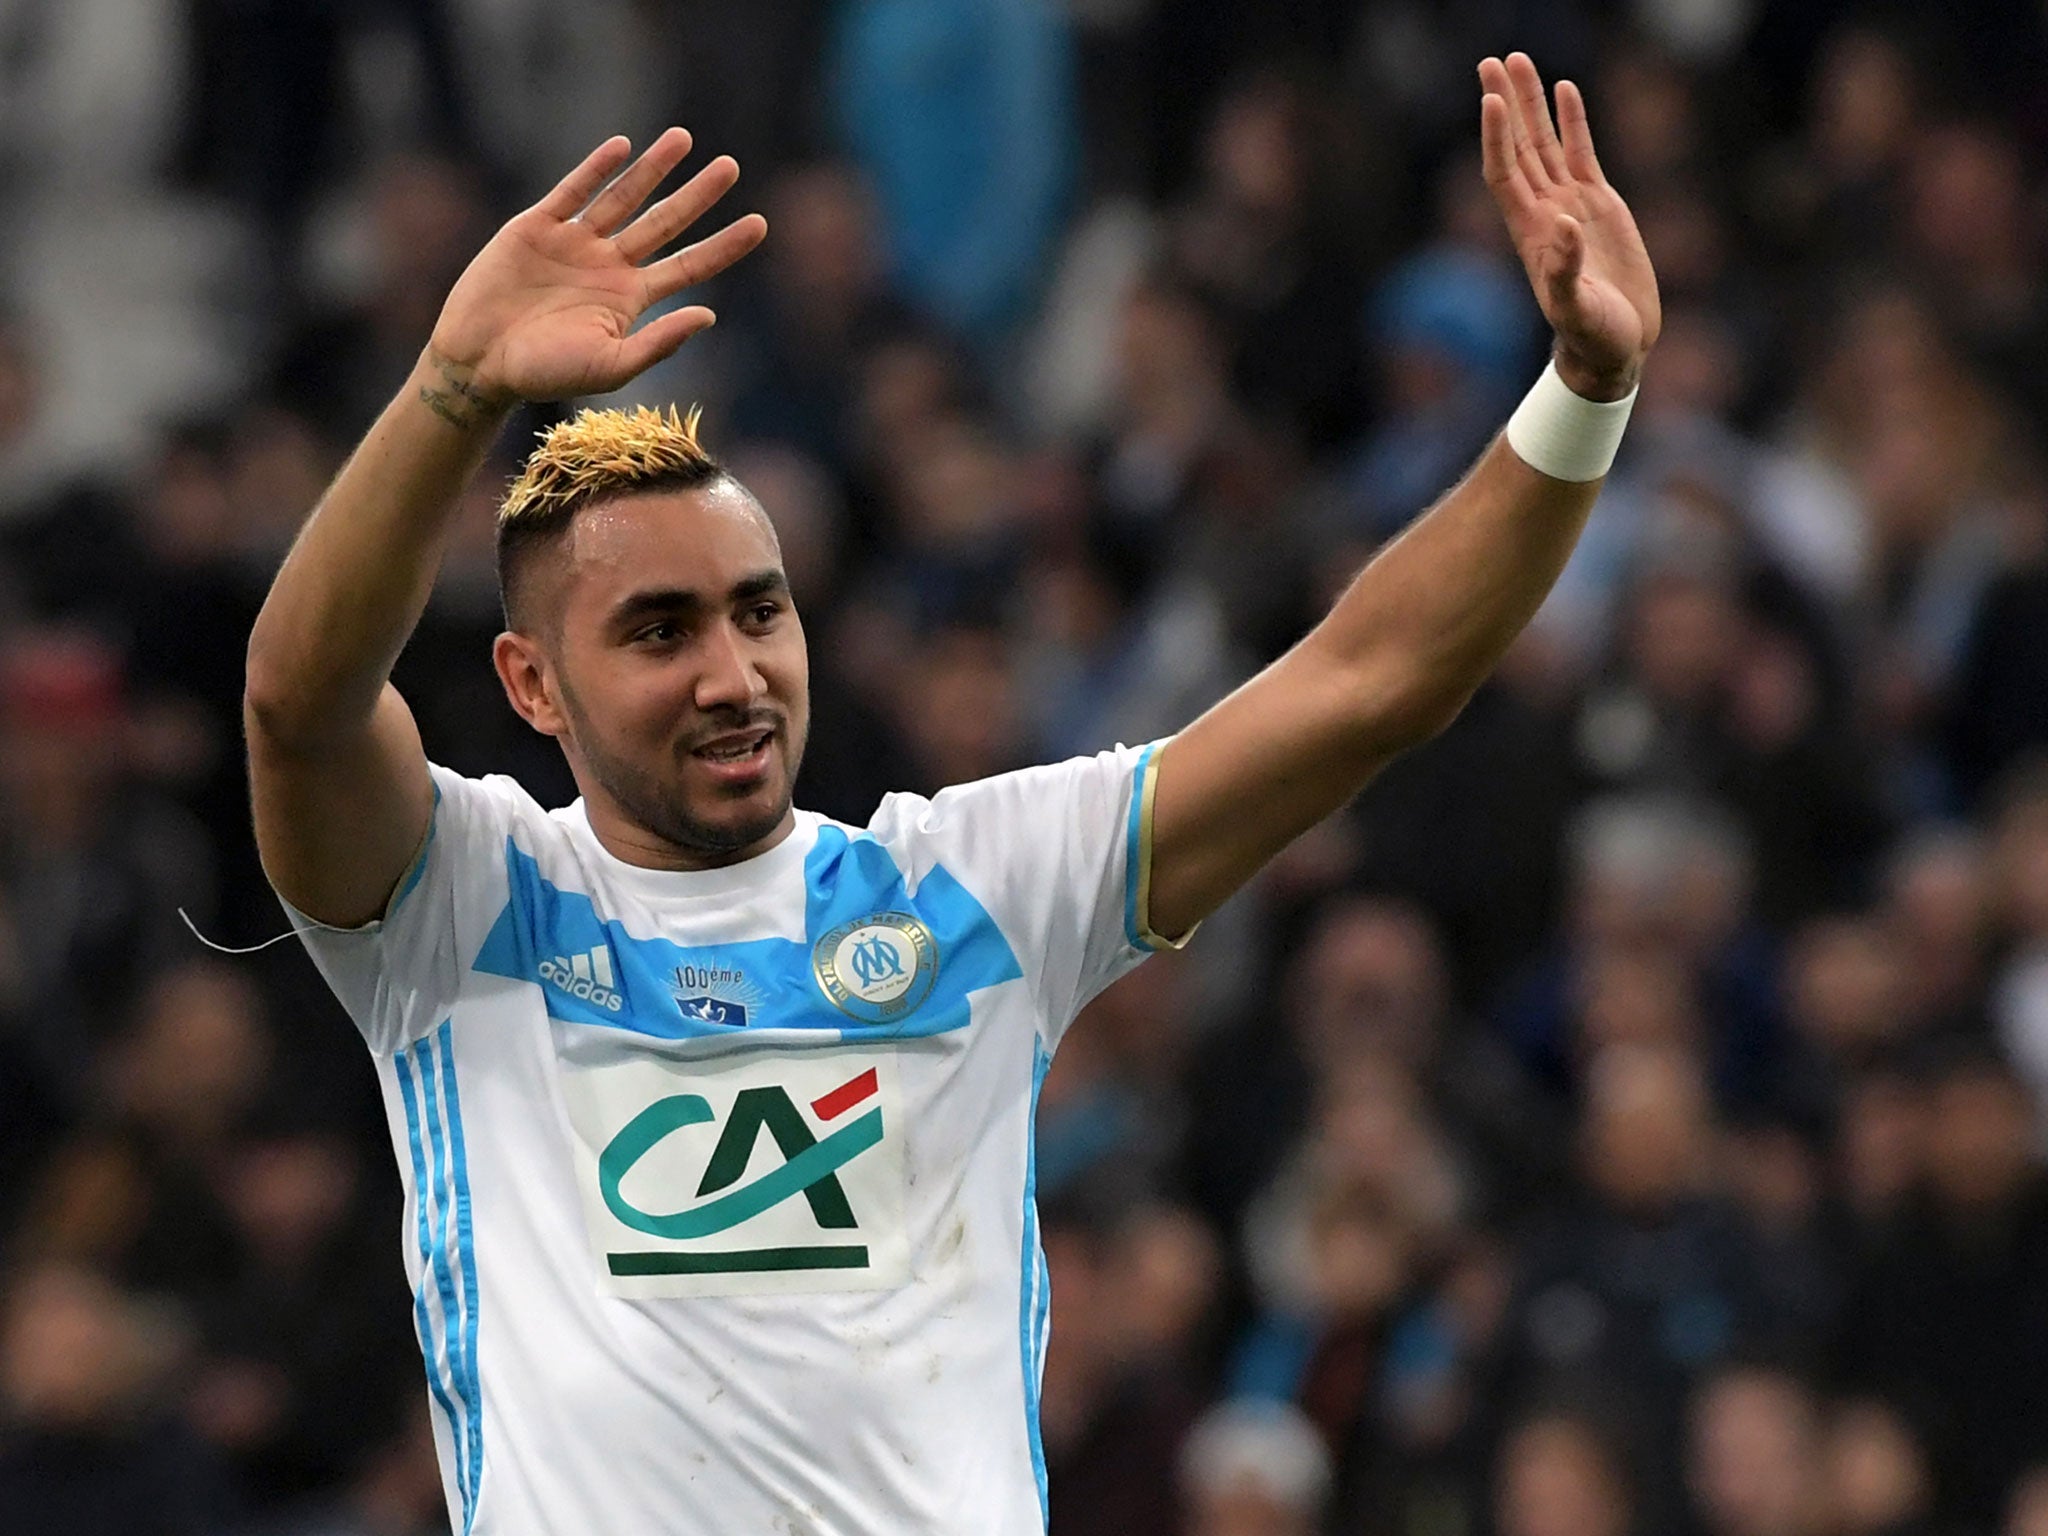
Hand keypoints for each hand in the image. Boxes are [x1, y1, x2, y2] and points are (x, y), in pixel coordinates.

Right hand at [426, 129, 766, 411]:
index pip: (690, 266)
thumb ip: (659, 343)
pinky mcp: (536, 227)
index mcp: (631, 300)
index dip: (725, 245)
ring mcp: (574, 243)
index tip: (761, 224)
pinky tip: (622, 147)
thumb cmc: (544, 373)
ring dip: (653, 168)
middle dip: (698, 195)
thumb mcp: (610, 365)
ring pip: (624, 197)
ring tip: (684, 138)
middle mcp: (609, 266)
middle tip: (731, 166)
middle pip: (665, 223)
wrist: (479, 361)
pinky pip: (572, 191)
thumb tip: (710, 315)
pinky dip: (597, 169)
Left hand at [1478, 54, 1659, 399]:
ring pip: (1545, 142)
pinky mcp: (1600, 204)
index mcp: (1531, 233)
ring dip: (1531, 103)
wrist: (1616, 348)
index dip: (1496, 136)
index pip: (1505, 172)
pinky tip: (1565, 90)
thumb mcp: (1576, 310)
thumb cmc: (1593, 338)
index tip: (1491, 98)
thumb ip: (1565, 272)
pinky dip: (1573, 121)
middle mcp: (1544, 211)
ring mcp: (1570, 204)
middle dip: (1505, 103)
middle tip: (1491, 61)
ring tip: (1519, 61)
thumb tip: (1564, 227)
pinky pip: (1581, 152)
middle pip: (1517, 146)